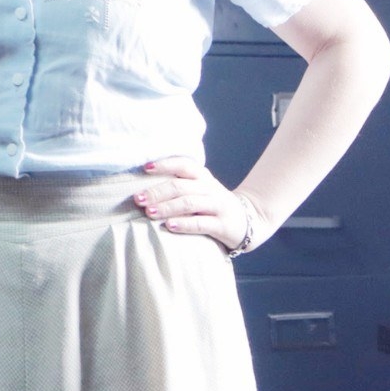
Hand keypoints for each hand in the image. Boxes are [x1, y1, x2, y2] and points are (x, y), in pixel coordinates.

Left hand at [135, 157, 261, 252]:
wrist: (251, 219)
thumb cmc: (213, 203)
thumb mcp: (200, 189)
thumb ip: (179, 184)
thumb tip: (141, 185)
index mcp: (203, 177)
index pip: (184, 164)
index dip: (165, 164)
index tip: (145, 168)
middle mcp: (210, 189)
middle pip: (181, 186)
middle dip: (157, 192)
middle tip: (137, 198)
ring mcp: (218, 206)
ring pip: (189, 203)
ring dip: (167, 207)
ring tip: (148, 212)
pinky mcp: (223, 225)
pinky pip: (201, 223)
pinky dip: (184, 224)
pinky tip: (169, 226)